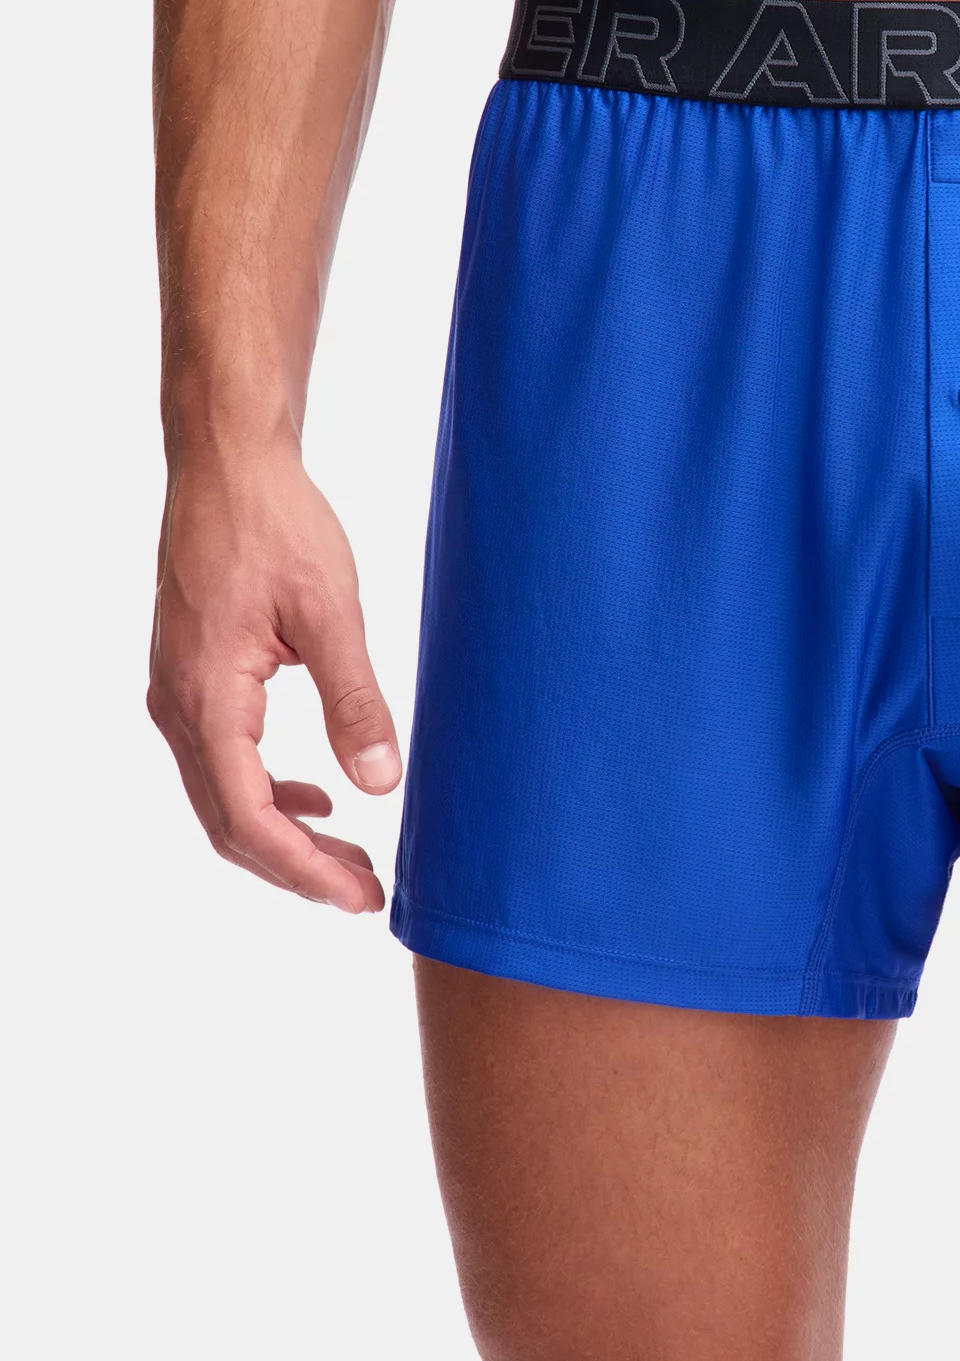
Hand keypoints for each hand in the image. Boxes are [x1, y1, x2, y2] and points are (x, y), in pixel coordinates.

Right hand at [148, 450, 401, 912]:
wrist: (226, 465)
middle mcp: (178, 705)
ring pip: (221, 796)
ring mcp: (177, 693)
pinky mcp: (191, 677)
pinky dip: (266, 792)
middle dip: (297, 867)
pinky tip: (317, 794)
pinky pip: (219, 761)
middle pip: (228, 822)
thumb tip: (381, 781)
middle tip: (366, 891)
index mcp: (208, 696)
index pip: (248, 816)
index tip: (362, 896)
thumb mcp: (330, 610)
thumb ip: (355, 699)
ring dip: (283, 834)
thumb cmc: (275, 523)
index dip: (305, 868)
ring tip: (351, 856)